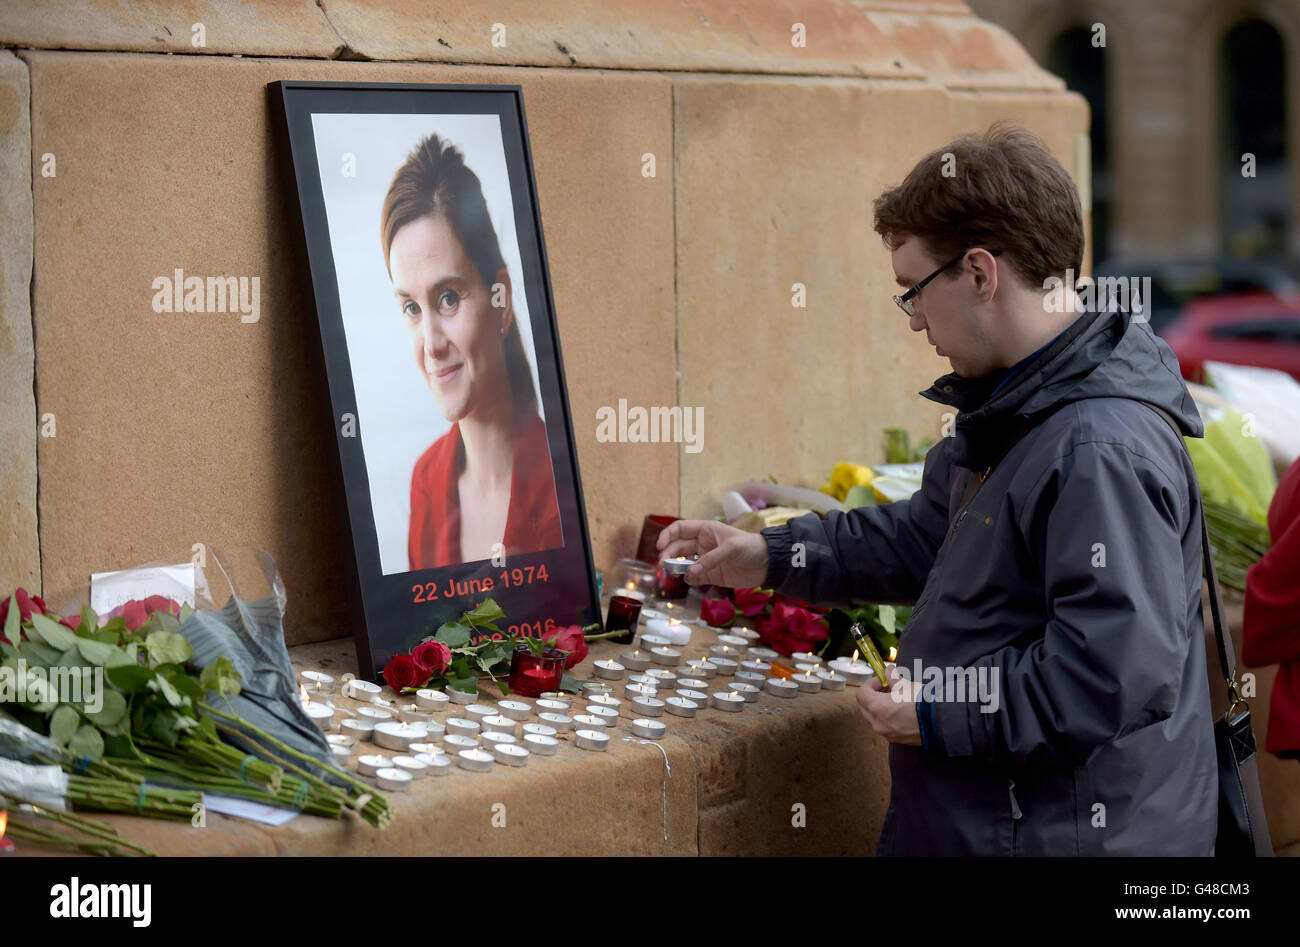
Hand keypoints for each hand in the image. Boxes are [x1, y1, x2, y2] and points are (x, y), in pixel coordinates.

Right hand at [655, 520, 769, 589]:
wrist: (768, 564)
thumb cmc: (751, 547)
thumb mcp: (732, 548)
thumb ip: (711, 560)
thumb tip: (691, 572)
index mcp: (705, 530)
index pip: (679, 529)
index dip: (667, 536)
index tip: (659, 547)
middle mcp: (702, 544)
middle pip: (677, 548)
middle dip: (667, 555)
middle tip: (662, 566)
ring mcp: (705, 560)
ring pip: (682, 563)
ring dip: (675, 568)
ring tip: (672, 574)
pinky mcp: (710, 575)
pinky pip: (693, 577)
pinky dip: (689, 579)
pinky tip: (691, 579)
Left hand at [856, 664, 921, 745]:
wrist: (940, 723)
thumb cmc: (922, 703)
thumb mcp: (906, 686)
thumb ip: (893, 678)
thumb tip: (889, 671)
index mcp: (876, 707)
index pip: (861, 693)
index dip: (870, 684)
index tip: (882, 680)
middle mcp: (877, 723)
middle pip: (865, 707)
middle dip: (873, 695)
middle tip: (887, 688)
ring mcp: (886, 733)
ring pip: (874, 718)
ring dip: (880, 707)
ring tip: (896, 699)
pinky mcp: (896, 740)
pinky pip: (885, 727)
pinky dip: (887, 718)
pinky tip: (901, 711)